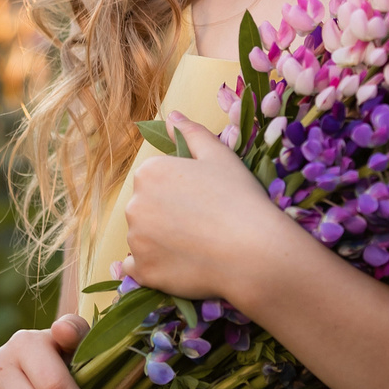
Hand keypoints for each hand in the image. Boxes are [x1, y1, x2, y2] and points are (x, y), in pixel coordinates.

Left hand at [121, 113, 301, 305]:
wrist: (254, 252)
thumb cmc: (239, 198)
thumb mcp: (219, 156)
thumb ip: (190, 132)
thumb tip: (171, 116)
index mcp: (149, 172)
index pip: (155, 180)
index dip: (180, 190)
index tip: (203, 200)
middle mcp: (133, 205)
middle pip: (145, 208)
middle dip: (166, 214)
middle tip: (202, 224)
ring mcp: (136, 241)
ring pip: (143, 238)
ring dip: (160, 241)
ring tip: (197, 246)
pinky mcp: (143, 272)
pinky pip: (140, 268)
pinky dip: (154, 267)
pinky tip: (180, 265)